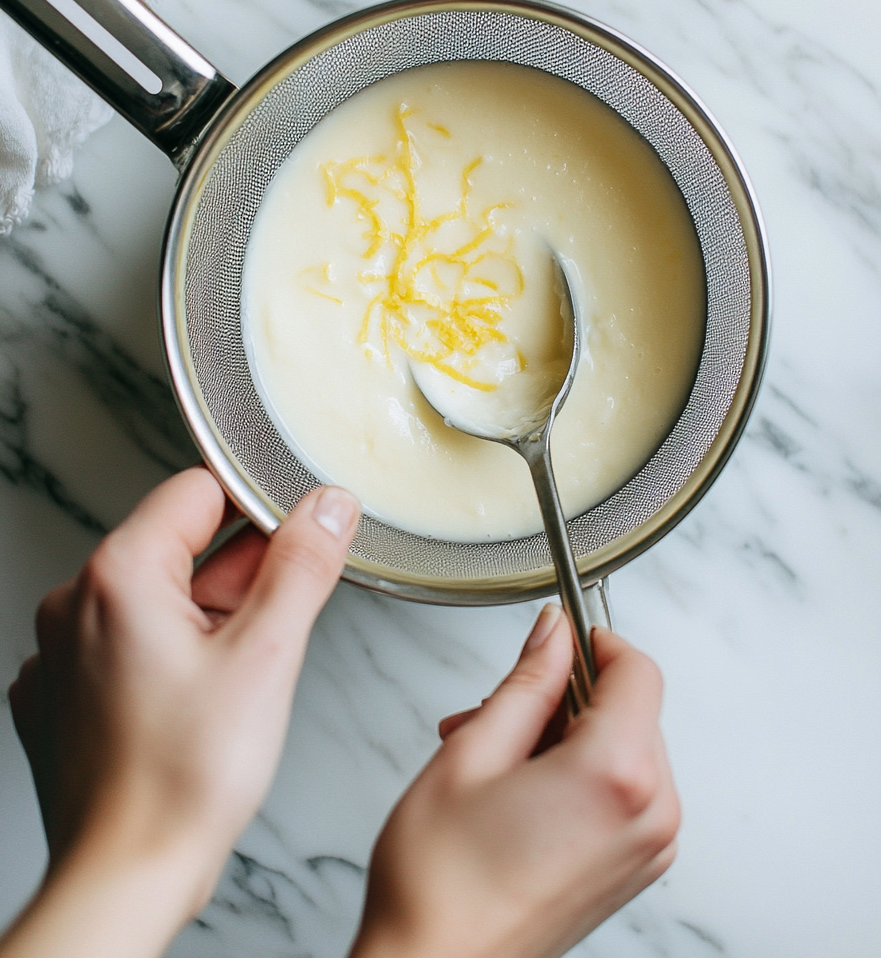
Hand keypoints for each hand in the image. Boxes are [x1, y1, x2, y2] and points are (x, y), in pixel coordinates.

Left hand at [4, 469, 359, 957]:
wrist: (125, 879)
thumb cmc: (183, 781)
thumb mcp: (266, 655)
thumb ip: (301, 565)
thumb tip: (327, 505)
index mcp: (118, 575)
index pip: (198, 491)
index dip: (259, 505)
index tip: (300, 532)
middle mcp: (76, 603)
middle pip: (179, 545)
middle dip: (240, 571)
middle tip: (282, 617)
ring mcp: (63, 652)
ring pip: (156, 599)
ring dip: (210, 616)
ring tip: (245, 671)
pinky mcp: (63, 695)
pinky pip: (127, 645)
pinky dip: (171, 655)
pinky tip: (203, 698)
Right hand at [351, 605, 678, 957]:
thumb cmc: (442, 883)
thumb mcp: (472, 753)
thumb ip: (525, 682)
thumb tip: (553, 635)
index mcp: (616, 775)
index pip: (637, 670)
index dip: (594, 641)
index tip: (556, 637)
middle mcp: (650, 815)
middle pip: (630, 708)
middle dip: (563, 695)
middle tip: (494, 711)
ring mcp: (647, 849)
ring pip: (622, 747)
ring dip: (562, 735)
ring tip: (490, 755)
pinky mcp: (632, 870)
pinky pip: (621, 790)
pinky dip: (576, 773)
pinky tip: (514, 788)